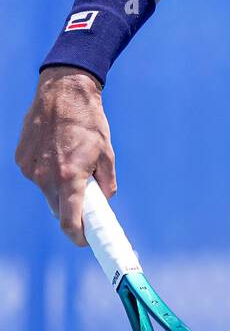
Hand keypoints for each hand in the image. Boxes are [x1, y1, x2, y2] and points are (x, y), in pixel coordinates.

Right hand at [15, 66, 116, 245]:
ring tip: (71, 163)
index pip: (70, 222)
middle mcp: (46, 177)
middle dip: (71, 210)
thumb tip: (103, 202)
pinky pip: (37, 177)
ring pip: (46, 192)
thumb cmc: (89, 122)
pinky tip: (56, 153)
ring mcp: (30, 169)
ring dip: (59, 189)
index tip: (86, 240)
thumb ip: (106, 184)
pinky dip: (47, 173)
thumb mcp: (107, 154)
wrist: (63, 91)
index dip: (78, 236)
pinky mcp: (21, 160)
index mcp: (70, 177)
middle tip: (86, 201)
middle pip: (57, 209)